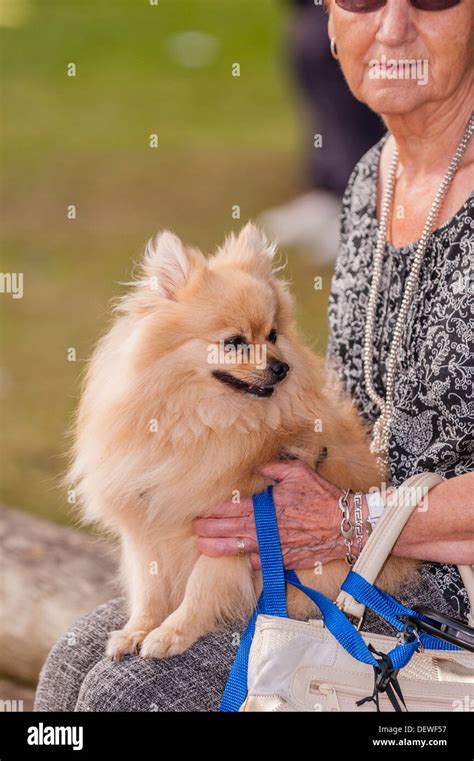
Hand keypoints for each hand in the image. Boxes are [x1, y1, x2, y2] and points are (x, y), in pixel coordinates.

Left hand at [193, 460, 345, 570]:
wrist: (345, 525)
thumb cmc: (322, 497)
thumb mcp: (298, 473)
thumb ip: (273, 468)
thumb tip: (255, 467)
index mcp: (265, 505)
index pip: (230, 508)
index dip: (212, 510)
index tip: (199, 510)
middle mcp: (264, 527)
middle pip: (227, 529)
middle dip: (207, 529)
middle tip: (194, 528)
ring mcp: (271, 546)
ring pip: (236, 549)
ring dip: (216, 547)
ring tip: (202, 546)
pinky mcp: (281, 559)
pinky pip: (256, 563)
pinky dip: (242, 561)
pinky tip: (230, 559)